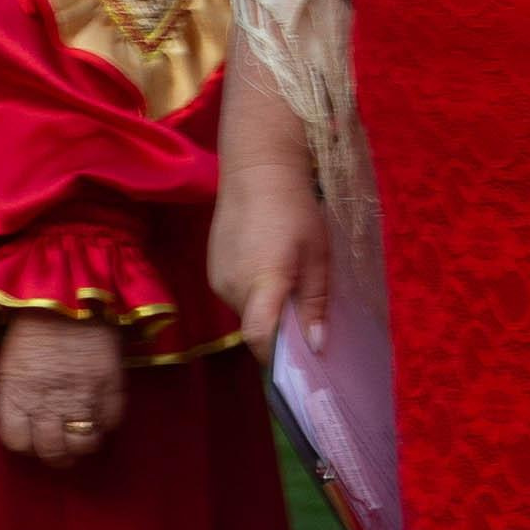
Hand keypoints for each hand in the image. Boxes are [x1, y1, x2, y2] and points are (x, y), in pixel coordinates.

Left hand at [0, 311, 126, 466]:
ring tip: (83, 432)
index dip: (26, 444)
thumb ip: (18, 394)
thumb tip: (28, 421)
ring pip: (84, 444)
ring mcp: (82, 395)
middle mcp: (47, 399)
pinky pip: (111, 422)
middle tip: (62, 447)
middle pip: (52, 451)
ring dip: (83, 443)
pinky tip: (100, 409)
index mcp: (15, 391)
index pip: (17, 441)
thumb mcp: (12, 358)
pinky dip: (107, 421)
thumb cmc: (34, 320)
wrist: (71, 288)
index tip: (33, 438)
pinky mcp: (111, 385)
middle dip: (57, 454)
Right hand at [209, 165, 330, 362]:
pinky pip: (235, 296)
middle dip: (278, 330)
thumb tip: (315, 346)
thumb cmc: (295, 209)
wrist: (256, 170)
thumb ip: (314, 303)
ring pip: (245, 312)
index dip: (278, 357)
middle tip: (304, 313)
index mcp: (262, 282)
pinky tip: (267, 267)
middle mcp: (232, 286)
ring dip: (266, 309)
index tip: (300, 359)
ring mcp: (217, 279)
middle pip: (255, 328)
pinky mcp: (212, 271)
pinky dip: (253, 294)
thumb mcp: (317, 255)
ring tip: (286, 281)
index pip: (260, 338)